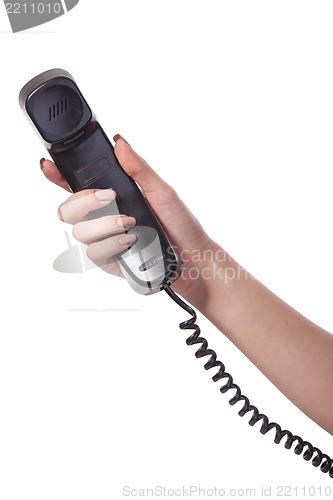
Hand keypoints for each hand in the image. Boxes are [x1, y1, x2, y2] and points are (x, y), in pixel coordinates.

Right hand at [41, 135, 220, 306]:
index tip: (48, 165)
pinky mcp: (109, 262)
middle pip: (67, 209)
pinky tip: (130, 241)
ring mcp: (105, 240)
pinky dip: (111, 245)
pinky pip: (93, 254)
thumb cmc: (181, 224)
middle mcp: (104, 218)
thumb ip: (140, 169)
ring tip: (129, 222)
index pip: (76, 185)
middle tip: (108, 197)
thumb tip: (121, 144)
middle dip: (82, 201)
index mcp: (113, 196)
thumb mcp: (163, 191)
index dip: (57, 175)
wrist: (192, 258)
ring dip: (103, 225)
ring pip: (79, 232)